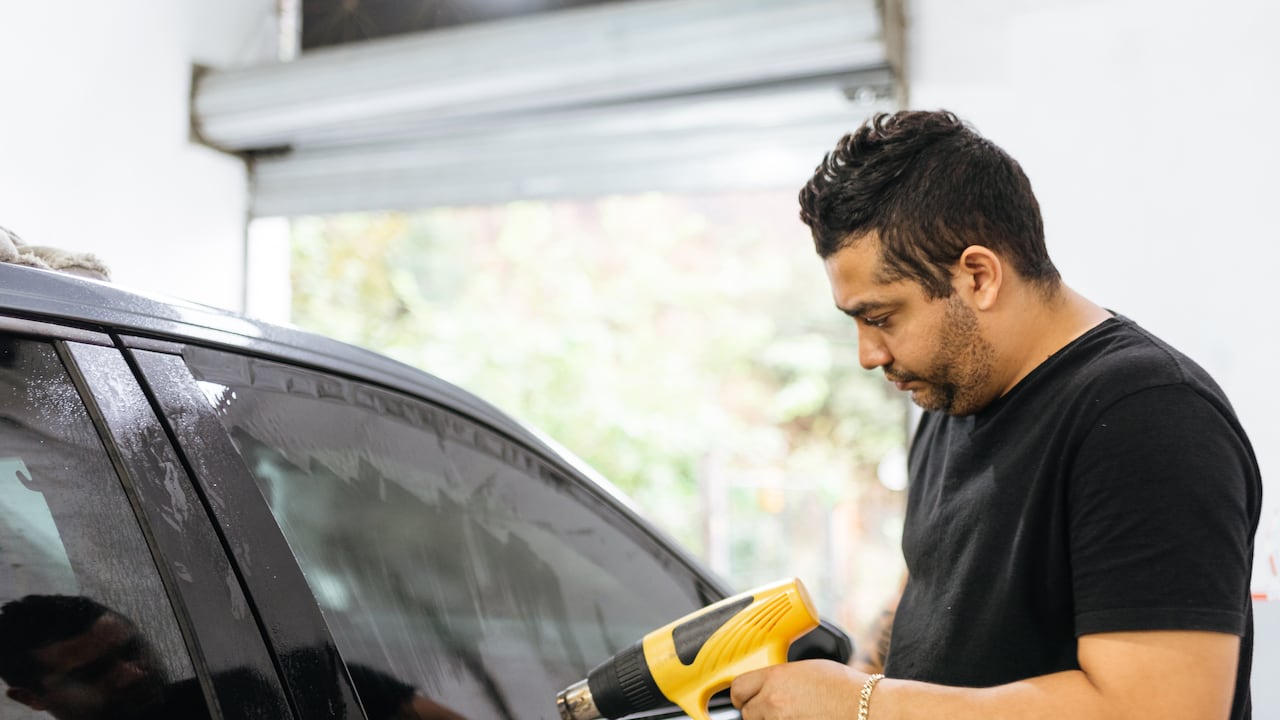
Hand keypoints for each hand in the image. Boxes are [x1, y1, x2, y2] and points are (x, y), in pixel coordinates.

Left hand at [730, 659, 865, 719]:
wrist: (867, 709)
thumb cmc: (845, 688)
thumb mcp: (807, 669)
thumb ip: (781, 677)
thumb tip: (770, 683)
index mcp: (775, 678)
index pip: (738, 687)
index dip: (741, 693)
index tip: (745, 696)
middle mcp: (773, 701)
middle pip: (746, 712)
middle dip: (757, 711)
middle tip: (774, 709)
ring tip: (792, 715)